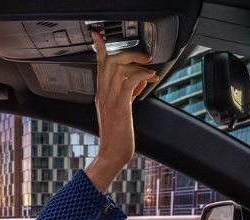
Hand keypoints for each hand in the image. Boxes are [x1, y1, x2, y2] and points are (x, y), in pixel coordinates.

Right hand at [85, 31, 158, 189]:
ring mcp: (110, 99)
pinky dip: (142, 76)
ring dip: (138, 65)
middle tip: (144, 58)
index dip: (100, 48)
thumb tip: (140, 80)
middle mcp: (103, 93)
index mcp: (101, 94)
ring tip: (150, 71)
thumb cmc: (117, 135)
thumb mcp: (121, 110)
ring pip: (119, 68)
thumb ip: (127, 93)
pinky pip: (129, 81)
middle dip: (129, 54)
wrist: (113, 154)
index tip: (99, 36)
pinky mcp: (120, 106)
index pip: (98, 65)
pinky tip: (149, 79)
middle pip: (110, 61)